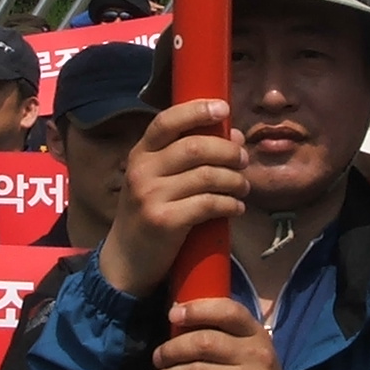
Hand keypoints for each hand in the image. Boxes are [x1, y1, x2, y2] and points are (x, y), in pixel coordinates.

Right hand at [95, 100, 246, 297]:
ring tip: (243, 187)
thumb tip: (235, 136)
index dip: (197, 110)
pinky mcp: (164, 221)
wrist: (126, 260)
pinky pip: (208, 204)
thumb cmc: (150, 212)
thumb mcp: (159, 179)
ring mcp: (150, 196)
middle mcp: (142, 171)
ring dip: (234, 180)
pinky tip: (237, 208)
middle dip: (228, 151)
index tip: (224, 108)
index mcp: (141, 153)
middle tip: (243, 160)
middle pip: (195, 147)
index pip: (167, 121)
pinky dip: (230, 204)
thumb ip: (191, 156)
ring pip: (206, 176)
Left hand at [151, 296, 304, 369]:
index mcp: (257, 335)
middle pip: (204, 343)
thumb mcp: (249, 354)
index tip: (172, 315)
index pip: (228, 311)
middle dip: (171, 350)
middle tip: (157, 359)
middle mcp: (257, 355)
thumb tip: (177, 317)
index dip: (197, 310)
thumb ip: (223, 336)